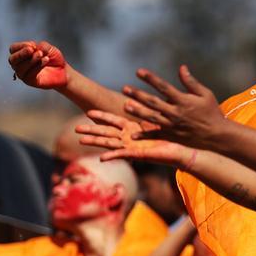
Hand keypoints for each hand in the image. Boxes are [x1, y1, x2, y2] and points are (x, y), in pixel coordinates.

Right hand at [9, 40, 67, 88]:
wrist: (63, 71)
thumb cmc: (53, 58)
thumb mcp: (48, 48)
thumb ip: (39, 46)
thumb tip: (31, 48)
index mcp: (21, 54)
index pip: (13, 49)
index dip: (21, 46)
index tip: (33, 45)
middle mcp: (18, 64)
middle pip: (12, 59)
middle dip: (21, 54)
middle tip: (32, 49)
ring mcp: (23, 74)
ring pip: (20, 67)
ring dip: (31, 60)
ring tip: (41, 54)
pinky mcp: (30, 81)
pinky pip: (29, 74)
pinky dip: (37, 66)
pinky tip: (45, 60)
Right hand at [76, 110, 192, 166]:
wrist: (180, 149)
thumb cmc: (169, 134)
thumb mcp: (155, 118)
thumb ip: (146, 109)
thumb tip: (140, 97)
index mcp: (132, 127)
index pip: (112, 120)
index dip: (100, 116)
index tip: (87, 112)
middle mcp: (128, 138)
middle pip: (106, 132)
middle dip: (91, 130)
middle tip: (75, 128)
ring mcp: (132, 147)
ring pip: (110, 143)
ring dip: (96, 142)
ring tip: (80, 140)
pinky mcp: (138, 155)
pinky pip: (124, 155)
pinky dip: (113, 156)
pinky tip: (101, 158)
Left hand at [121, 65, 223, 148]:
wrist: (217, 136)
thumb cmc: (212, 112)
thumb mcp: (205, 94)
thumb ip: (191, 82)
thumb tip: (181, 67)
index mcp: (183, 100)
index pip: (163, 87)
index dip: (150, 78)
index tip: (138, 71)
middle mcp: (175, 113)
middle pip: (153, 102)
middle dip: (138, 95)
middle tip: (125, 88)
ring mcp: (172, 125)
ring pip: (151, 117)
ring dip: (137, 111)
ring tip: (125, 106)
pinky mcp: (172, 136)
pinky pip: (156, 135)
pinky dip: (144, 135)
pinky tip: (132, 135)